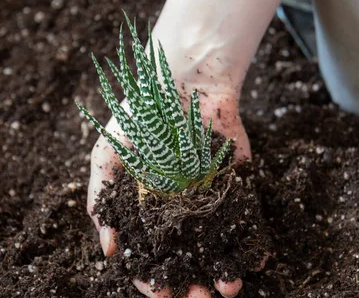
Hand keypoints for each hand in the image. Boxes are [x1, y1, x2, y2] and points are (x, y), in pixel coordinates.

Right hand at [88, 87, 251, 297]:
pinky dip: (254, 242)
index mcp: (146, 213)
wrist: (185, 82)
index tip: (162, 291)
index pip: (147, 257)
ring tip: (230, 287)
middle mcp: (178, 215)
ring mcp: (210, 203)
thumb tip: (108, 250)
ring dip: (223, 271)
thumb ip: (101, 199)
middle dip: (191, 285)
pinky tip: (257, 260)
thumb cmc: (140, 117)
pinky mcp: (238, 188)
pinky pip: (247, 220)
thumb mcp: (107, 154)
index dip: (152, 277)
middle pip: (185, 261)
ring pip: (217, 248)